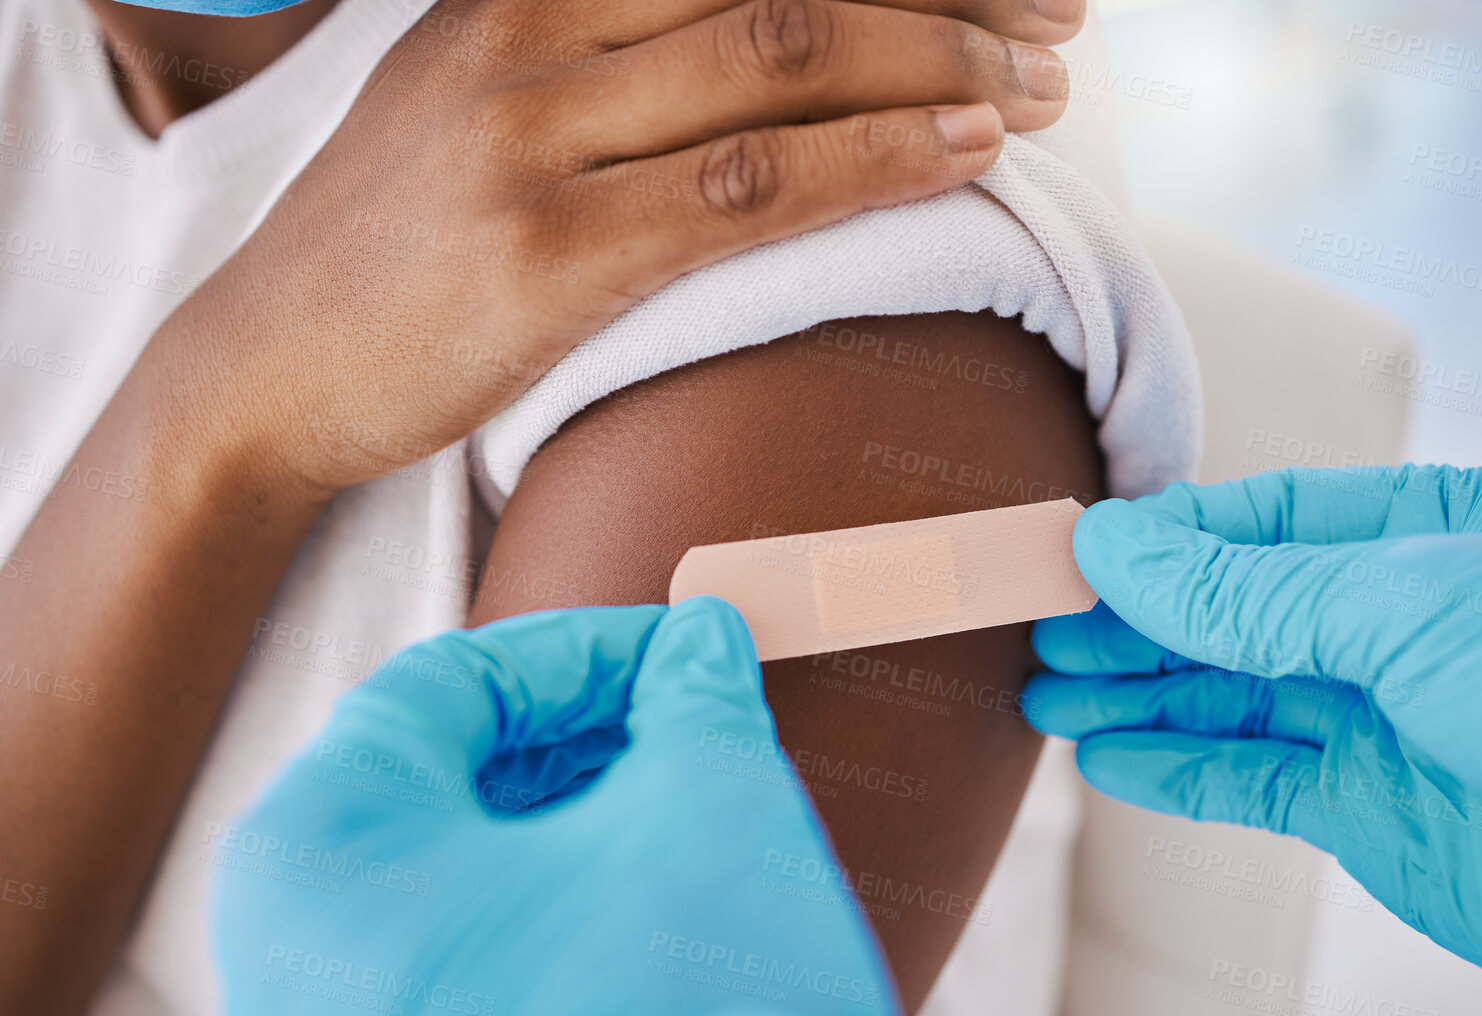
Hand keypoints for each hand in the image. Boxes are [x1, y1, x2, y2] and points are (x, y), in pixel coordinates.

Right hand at [135, 0, 1081, 497]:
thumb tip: (773, 45)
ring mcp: (534, 138)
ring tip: (1042, 90)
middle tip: (1063, 13)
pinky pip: (749, 189)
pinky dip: (872, 162)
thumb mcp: (482, 99)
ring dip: (938, 64)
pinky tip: (962, 154)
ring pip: (780, 60)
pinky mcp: (549, 254)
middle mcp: (530, 33)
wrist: (267, 365)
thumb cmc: (399, 244)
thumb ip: (607, 53)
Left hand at [212, 598, 896, 1015]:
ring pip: (453, 870)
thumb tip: (701, 648)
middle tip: (686, 719)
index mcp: (322, 850)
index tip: (677, 651)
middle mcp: (296, 954)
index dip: (584, 653)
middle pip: (437, 777)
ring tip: (681, 804)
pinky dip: (551, 902)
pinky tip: (648, 891)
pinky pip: (464, 955)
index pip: (446, 684)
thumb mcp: (708, 815)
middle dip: (581, 735)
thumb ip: (695, 703)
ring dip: (573, 817)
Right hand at [1026, 466, 1481, 1015]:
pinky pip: (1256, 782)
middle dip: (1135, 619)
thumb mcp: (1415, 602)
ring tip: (1041, 689)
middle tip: (1035, 625)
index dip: (1165, 538)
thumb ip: (1251, 590)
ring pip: (1232, 698)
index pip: (1267, 520)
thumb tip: (1116, 549)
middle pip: (1236, 610)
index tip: (1073, 551)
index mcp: (1438, 531)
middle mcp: (1409, 620)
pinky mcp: (1380, 814)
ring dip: (1137, 693)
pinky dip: (1177, 770)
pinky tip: (1107, 753)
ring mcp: (1392, 720)